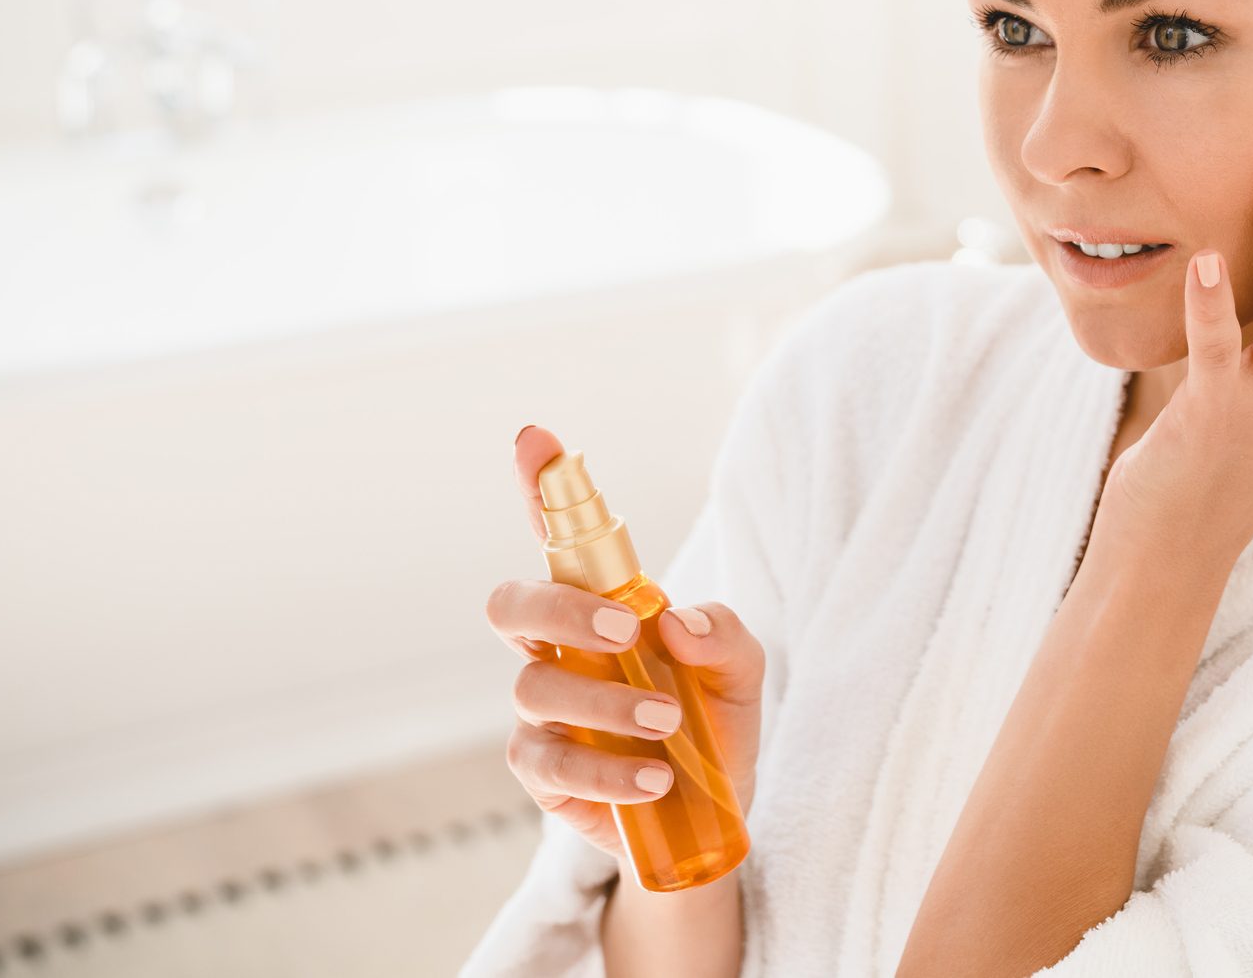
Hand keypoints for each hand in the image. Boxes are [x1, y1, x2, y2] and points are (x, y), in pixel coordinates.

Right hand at [486, 425, 765, 866]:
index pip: (558, 539)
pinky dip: (604, 769)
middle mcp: (559, 647)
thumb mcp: (741, 670)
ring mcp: (544, 709)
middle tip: (624, 630)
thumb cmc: (715, 722)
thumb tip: (677, 622)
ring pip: (535, 687)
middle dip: (558, 608)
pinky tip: (654, 778)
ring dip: (604, 701)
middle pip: (511, 605)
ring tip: (667, 721)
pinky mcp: (543, 772)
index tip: (535, 437)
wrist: (714, 816)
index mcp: (602, 605)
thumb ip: (723, 635)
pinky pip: (549, 761)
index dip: (538, 486)